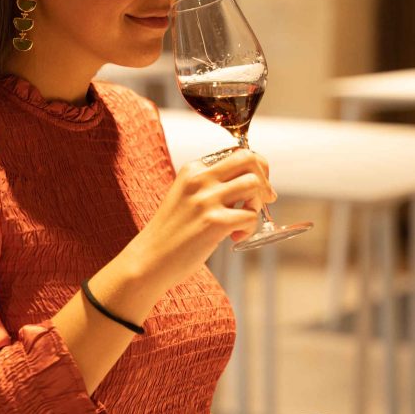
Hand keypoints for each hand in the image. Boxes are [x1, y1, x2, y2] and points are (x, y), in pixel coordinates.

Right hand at [135, 148, 276, 290]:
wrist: (148, 260)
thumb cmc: (170, 233)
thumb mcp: (185, 197)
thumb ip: (210, 186)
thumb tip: (252, 184)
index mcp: (193, 169)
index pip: (236, 152)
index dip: (256, 168)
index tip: (258, 187)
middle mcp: (200, 179)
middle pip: (249, 159)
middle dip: (265, 178)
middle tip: (266, 199)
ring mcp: (207, 200)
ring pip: (254, 184)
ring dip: (258, 204)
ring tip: (245, 220)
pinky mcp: (214, 222)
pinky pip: (251, 216)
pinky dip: (249, 229)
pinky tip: (234, 238)